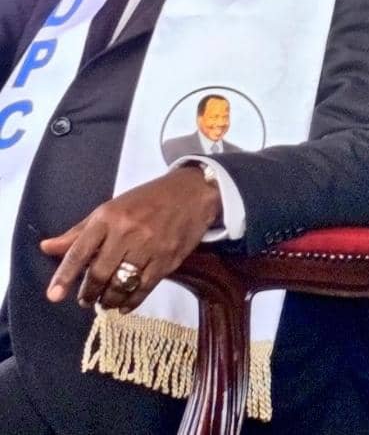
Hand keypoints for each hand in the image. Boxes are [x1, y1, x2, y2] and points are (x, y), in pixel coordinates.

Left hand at [40, 166, 222, 312]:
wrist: (193, 192)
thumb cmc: (148, 199)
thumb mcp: (112, 208)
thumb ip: (80, 231)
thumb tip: (47, 247)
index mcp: (108, 217)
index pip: (79, 251)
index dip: (65, 276)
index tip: (54, 296)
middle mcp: (128, 231)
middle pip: (100, 273)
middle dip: (89, 293)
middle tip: (86, 300)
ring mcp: (150, 245)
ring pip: (121, 283)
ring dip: (109, 299)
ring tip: (106, 301)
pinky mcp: (168, 258)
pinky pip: (145, 287)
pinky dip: (132, 301)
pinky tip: (125, 304)